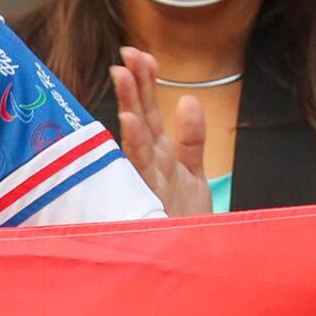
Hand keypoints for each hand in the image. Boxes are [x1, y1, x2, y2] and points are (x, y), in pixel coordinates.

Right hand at [107, 47, 210, 216]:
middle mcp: (150, 166)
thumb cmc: (184, 220)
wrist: (191, 261)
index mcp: (158, 156)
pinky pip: (144, 169)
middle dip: (133, 86)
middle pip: (140, 119)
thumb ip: (191, 137)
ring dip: (129, 105)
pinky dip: (136, 143)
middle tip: (125, 56)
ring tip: (123, 75)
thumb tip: (188, 100)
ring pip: (137, 137)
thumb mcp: (192, 171)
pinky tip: (130, 120)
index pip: (148, 113)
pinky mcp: (154, 199)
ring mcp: (150, 182)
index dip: (144, 83)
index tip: (137, 54)